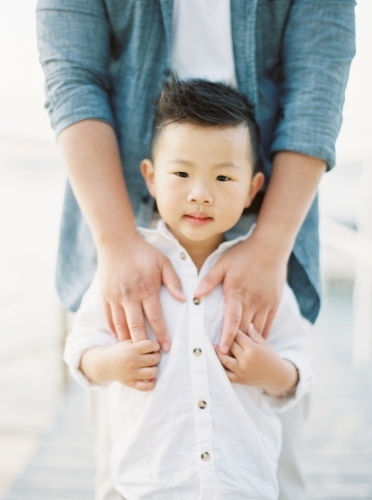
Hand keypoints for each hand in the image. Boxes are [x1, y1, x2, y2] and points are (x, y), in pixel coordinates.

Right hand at [81, 339, 160, 390]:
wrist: (106, 364)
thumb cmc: (122, 351)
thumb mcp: (129, 342)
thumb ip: (142, 342)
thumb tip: (160, 344)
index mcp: (132, 349)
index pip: (151, 345)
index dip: (155, 345)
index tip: (154, 347)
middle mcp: (133, 361)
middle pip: (154, 359)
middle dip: (156, 356)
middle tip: (152, 356)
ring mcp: (132, 373)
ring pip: (152, 373)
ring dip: (154, 369)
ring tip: (151, 366)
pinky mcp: (131, 383)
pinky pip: (146, 387)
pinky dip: (151, 384)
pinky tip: (150, 378)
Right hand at [98, 233, 184, 350]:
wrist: (116, 242)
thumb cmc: (143, 252)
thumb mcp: (163, 262)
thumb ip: (174, 281)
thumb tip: (184, 299)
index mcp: (146, 289)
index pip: (155, 317)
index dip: (161, 334)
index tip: (166, 347)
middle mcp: (129, 296)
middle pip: (136, 327)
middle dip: (144, 344)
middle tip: (151, 356)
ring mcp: (115, 297)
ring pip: (120, 326)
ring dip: (128, 341)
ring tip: (136, 352)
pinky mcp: (105, 296)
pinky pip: (109, 318)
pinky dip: (114, 330)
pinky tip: (121, 339)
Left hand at [195, 233, 285, 352]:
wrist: (271, 248)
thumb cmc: (244, 255)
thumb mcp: (222, 263)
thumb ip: (209, 280)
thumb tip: (195, 295)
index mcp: (237, 292)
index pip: (232, 319)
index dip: (227, 337)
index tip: (223, 351)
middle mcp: (253, 301)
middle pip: (244, 329)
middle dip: (236, 344)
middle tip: (227, 358)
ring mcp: (266, 303)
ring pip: (257, 329)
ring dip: (249, 343)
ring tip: (241, 355)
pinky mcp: (275, 303)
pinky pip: (268, 324)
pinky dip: (262, 335)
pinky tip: (256, 344)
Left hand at [215, 324, 297, 395]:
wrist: (277, 377)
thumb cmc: (271, 358)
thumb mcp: (265, 344)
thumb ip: (254, 334)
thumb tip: (247, 322)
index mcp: (253, 349)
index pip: (238, 336)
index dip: (232, 330)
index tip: (227, 325)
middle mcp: (246, 359)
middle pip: (230, 346)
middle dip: (225, 339)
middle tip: (219, 333)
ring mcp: (242, 371)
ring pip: (224, 359)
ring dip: (218, 352)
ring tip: (214, 346)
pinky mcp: (239, 379)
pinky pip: (226, 374)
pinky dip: (220, 368)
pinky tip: (217, 361)